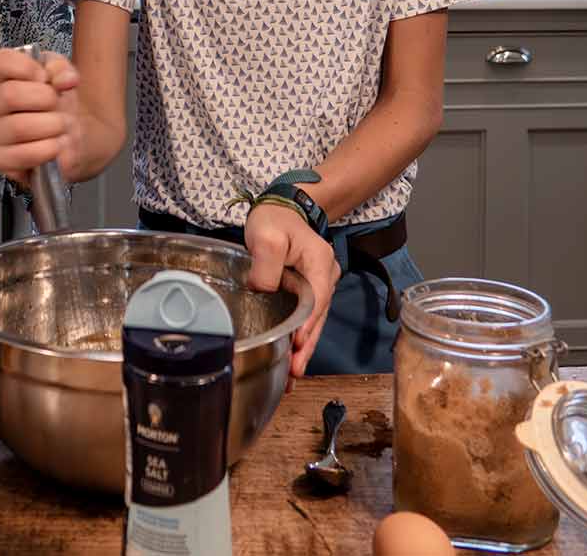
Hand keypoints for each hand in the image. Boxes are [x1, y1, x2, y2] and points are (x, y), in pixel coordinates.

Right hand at [0, 47, 82, 183]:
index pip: (0, 62)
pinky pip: (24, 154)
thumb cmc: (53, 102)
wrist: (64, 138)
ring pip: (19, 127)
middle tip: (58, 106)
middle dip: (46, 100)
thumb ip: (62, 69)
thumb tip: (65, 80)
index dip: (30, 68)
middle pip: (11, 95)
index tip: (46, 79)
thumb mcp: (60, 76)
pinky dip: (49, 149)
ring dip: (51, 126)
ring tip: (61, 127)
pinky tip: (57, 145)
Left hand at [242, 201, 338, 377]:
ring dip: (303, 349)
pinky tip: (290, 358)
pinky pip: (305, 319)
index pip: (316, 300)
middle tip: (294, 373)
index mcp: (319, 264)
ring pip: (313, 322)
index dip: (308, 325)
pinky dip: (299, 339)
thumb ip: (266, 264)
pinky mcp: (307, 293)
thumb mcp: (267, 236)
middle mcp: (324, 277)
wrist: (281, 210)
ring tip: (291, 376)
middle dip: (306, 347)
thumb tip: (262, 290)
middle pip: (318, 318)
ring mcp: (318, 286)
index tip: (298, 346)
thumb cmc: (275, 220)